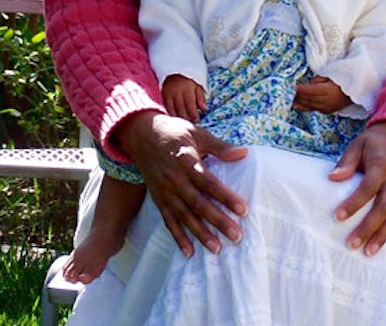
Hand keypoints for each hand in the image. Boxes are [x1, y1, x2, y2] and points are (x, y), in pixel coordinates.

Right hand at [112, 110, 248, 257]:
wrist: (141, 135)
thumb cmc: (174, 132)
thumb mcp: (197, 133)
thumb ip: (219, 146)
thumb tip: (243, 153)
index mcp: (186, 161)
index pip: (209, 182)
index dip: (226, 197)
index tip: (243, 210)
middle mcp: (175, 179)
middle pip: (198, 203)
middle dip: (218, 221)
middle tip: (236, 236)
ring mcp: (165, 191)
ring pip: (184, 216)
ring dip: (200, 234)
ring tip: (217, 249)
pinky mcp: (158, 199)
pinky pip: (168, 221)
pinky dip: (178, 237)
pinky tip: (189, 252)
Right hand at [162, 74, 206, 122]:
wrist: (173, 72)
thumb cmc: (188, 80)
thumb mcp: (197, 85)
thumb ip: (200, 97)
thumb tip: (204, 109)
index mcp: (187, 88)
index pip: (190, 104)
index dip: (193, 114)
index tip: (197, 120)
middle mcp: (176, 91)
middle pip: (181, 109)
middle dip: (186, 118)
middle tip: (191, 123)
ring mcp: (168, 93)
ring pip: (172, 110)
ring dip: (178, 118)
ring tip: (184, 122)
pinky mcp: (163, 95)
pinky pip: (166, 108)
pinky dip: (171, 114)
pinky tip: (176, 118)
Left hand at [293, 76, 350, 112]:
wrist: (357, 89)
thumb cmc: (343, 78)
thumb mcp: (330, 75)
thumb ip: (317, 80)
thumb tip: (308, 85)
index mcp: (326, 91)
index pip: (308, 91)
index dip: (300, 90)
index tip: (293, 87)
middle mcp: (325, 101)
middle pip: (307, 99)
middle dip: (298, 96)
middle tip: (288, 93)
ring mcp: (327, 107)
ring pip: (309, 106)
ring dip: (300, 103)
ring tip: (291, 100)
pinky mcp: (328, 111)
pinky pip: (314, 109)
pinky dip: (306, 107)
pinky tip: (299, 106)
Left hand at [329, 121, 385, 256]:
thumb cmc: (374, 143)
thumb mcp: (358, 144)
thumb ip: (347, 162)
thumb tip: (332, 177)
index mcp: (381, 167)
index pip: (368, 188)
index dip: (354, 203)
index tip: (338, 216)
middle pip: (383, 208)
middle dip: (368, 228)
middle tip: (352, 244)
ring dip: (383, 237)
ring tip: (369, 253)